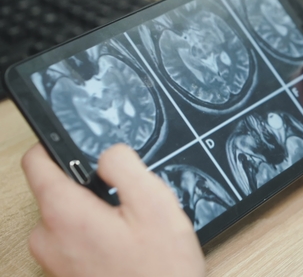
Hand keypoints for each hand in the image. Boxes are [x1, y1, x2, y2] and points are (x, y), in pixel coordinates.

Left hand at [22, 144, 205, 276]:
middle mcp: (49, 238)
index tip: (80, 145)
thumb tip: (108, 153)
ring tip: (129, 228)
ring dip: (94, 213)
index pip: (37, 160)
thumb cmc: (160, 269)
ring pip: (67, 216)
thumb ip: (125, 166)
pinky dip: (95, 235)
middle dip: (89, 187)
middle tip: (125, 201)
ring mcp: (54, 260)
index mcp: (65, 213)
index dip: (57, 144)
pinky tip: (124, 246)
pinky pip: (73, 239)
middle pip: (56, 189)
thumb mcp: (155, 204)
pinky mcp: (65, 273)